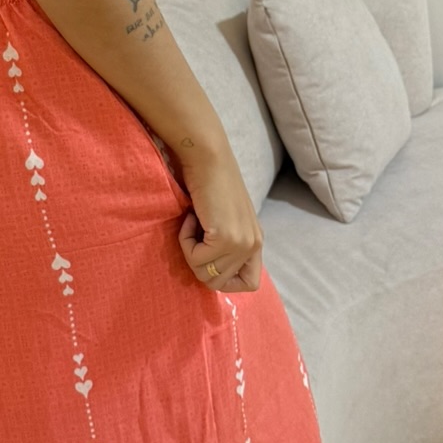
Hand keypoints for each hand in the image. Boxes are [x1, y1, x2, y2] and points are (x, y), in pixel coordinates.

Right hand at [175, 150, 263, 290]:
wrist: (208, 160)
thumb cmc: (210, 182)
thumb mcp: (225, 219)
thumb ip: (226, 243)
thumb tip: (207, 269)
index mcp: (256, 241)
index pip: (249, 283)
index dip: (224, 279)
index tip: (207, 256)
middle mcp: (253, 245)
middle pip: (218, 282)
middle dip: (198, 263)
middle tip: (195, 235)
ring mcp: (242, 243)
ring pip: (205, 273)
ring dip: (190, 251)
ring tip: (193, 224)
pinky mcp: (226, 239)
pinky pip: (196, 258)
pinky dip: (185, 241)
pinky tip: (190, 218)